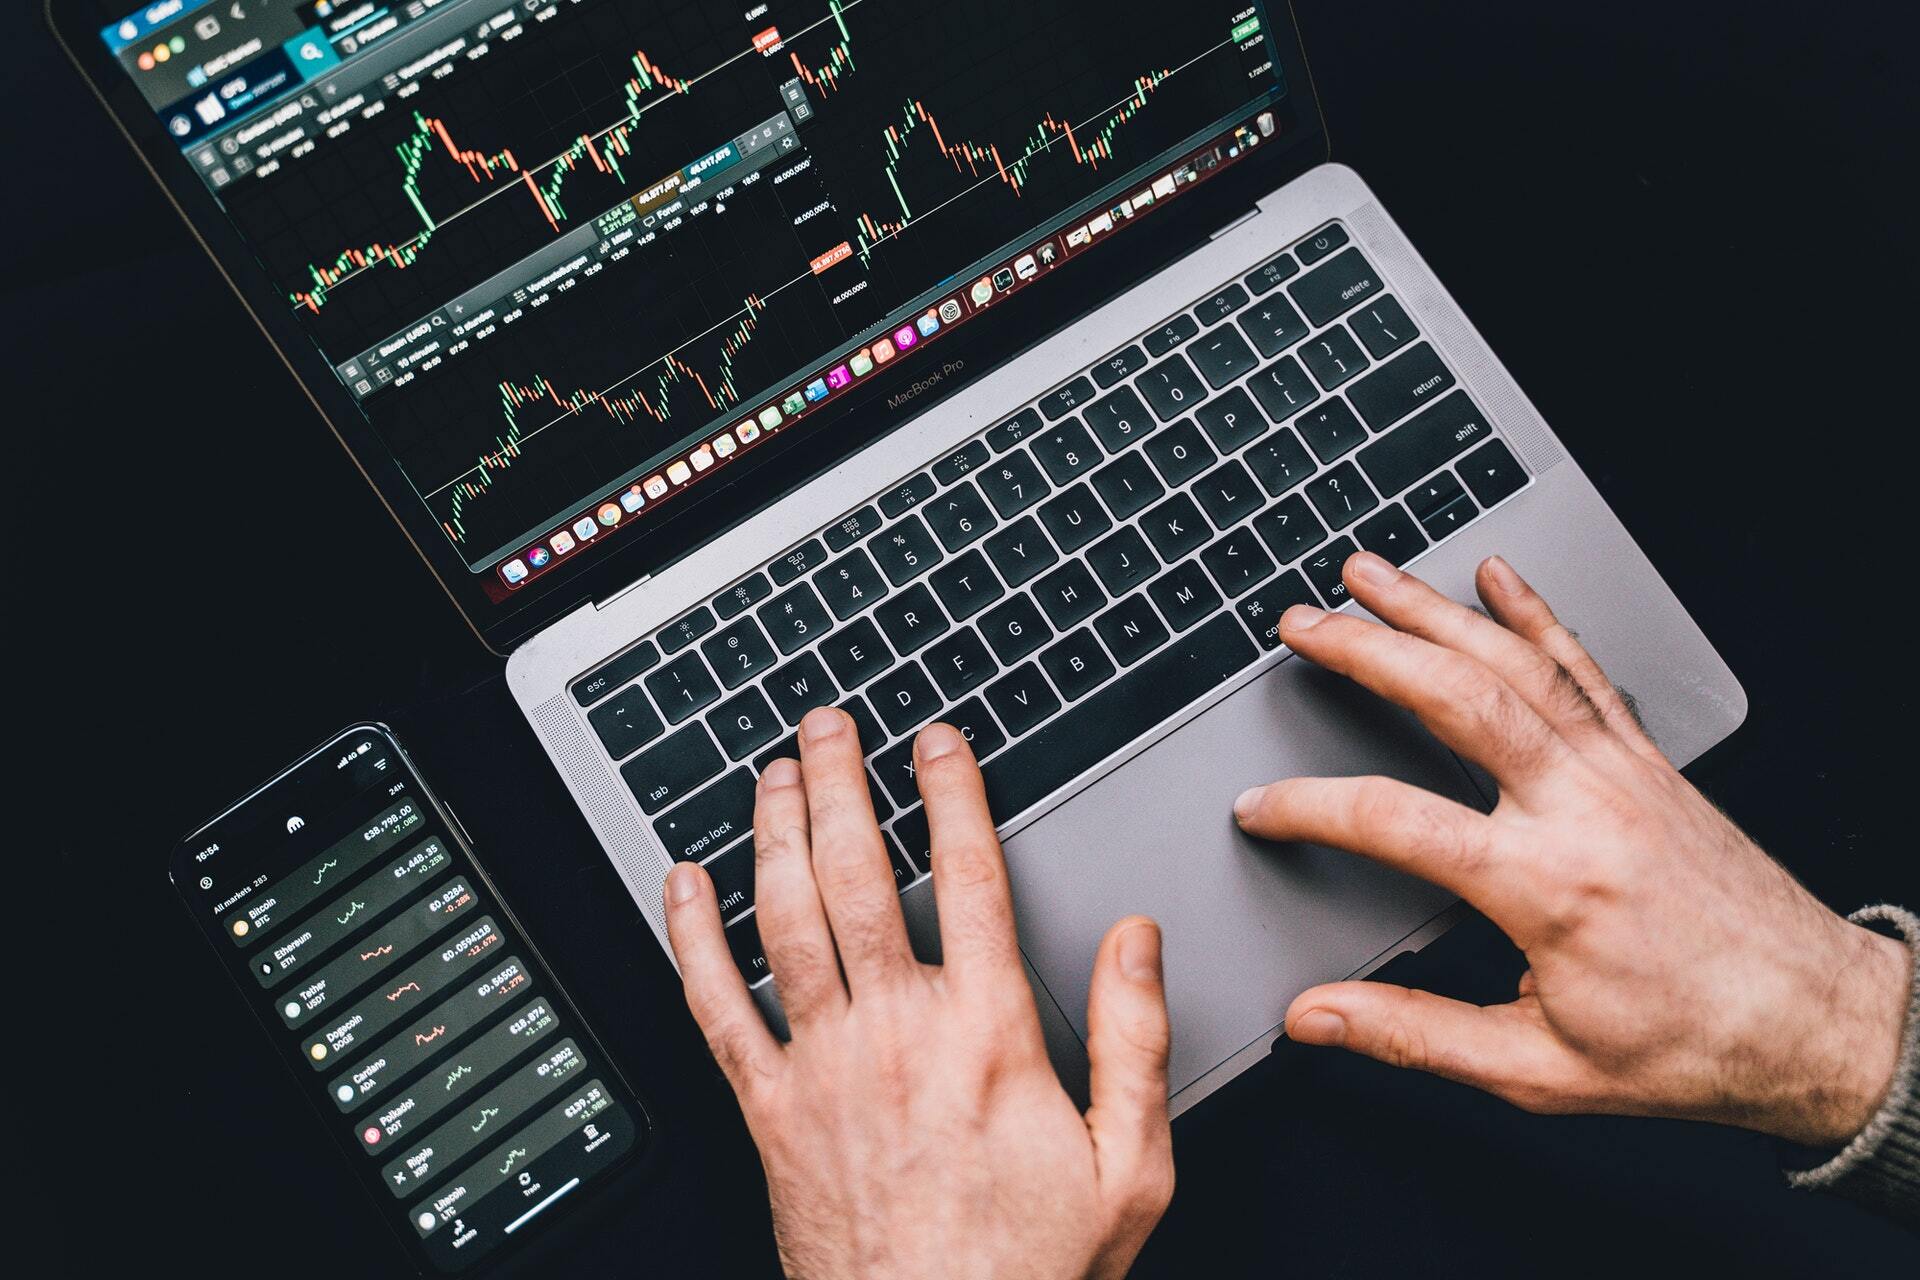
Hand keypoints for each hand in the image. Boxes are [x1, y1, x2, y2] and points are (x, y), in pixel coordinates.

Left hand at [663, 708, 1174, 1278]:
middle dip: (839, 785)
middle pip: (857, 877)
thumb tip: (1138, 942)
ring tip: (772, 774)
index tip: (937, 743)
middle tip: (828, 727)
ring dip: (774, 835)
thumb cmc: (1028, 1270)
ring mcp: (821, 1070)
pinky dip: (693, 940)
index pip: (971, 878)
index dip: (951, 794)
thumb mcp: (1128, 1166)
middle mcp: (895, 1034)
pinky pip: (715, 1010)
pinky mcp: (767, 1114)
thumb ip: (1136, 1041)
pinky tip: (682, 886)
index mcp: (986, 1035)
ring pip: (785, 921)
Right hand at [1236, 551, 1911, 1146]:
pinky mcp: (1649, 763)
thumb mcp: (1538, 1069)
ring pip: (1515, 663)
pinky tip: (1498, 578)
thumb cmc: (1689, 1049)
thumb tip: (1319, 1018)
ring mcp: (1621, 772)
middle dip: (1366, 649)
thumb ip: (1414, 1036)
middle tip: (1302, 623)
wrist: (1814, 1022)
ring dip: (1433, 610)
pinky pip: (1584, 669)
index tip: (1261, 806)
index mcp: (1545, 886)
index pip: (1394, 820)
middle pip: (1455, 697)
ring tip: (1370, 574)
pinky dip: (1536, 613)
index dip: (1310, 807)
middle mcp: (1583, 807)